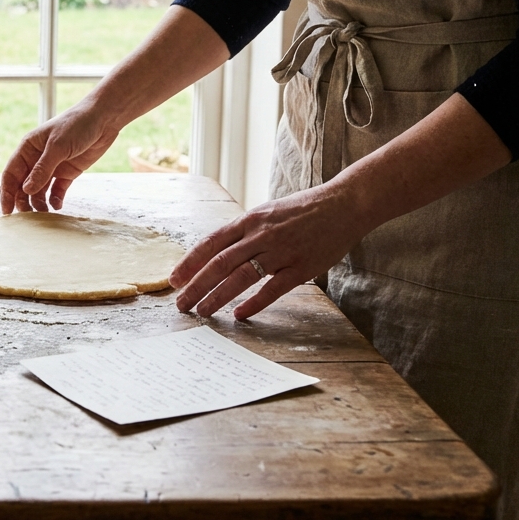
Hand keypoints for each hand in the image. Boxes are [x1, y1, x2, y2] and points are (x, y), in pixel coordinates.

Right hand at [0, 100, 117, 213]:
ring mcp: (52, 167)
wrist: (103, 119)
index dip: (6, 192)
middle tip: (26, 217)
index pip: (11, 173)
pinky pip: (56, 190)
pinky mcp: (67, 173)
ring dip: (38, 202)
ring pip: (39, 190)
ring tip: (43, 214)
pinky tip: (57, 206)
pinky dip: (55, 199)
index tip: (7, 210)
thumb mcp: (57, 146)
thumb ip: (42, 169)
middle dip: (22, 201)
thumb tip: (26, 189)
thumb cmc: (77, 124)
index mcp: (28, 148)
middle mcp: (37, 159)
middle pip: (23, 185)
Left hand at [169, 184, 371, 318]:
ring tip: (202, 311)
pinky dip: (254, 303)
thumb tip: (217, 251)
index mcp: (249, 220)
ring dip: (217, 296)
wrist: (344, 204)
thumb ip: (244, 232)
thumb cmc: (303, 210)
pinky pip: (273, 289)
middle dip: (196, 285)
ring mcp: (281, 251)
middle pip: (219, 262)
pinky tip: (239, 314)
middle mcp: (260, 234)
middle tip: (181, 304)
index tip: (174, 280)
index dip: (189, 262)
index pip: (210, 242)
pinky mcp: (302, 266)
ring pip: (241, 276)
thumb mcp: (267, 213)